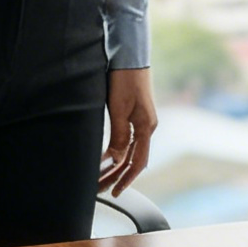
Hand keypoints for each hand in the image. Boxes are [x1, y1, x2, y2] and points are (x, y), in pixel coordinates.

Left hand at [99, 67, 156, 191]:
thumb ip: (119, 136)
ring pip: (129, 150)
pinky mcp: (135, 114)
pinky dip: (117, 151)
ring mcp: (141, 120)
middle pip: (133, 159)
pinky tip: (106, 157)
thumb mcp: (119, 109)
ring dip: (116, 165)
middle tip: (101, 189)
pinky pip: (127, 139)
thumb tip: (116, 160)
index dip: (126, 179)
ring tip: (101, 177)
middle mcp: (146, 127)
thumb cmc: (124, 79)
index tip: (115, 192)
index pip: (138, 162)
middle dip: (117, 175)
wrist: (128, 55)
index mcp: (146, 127)